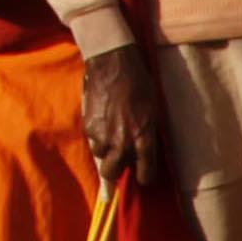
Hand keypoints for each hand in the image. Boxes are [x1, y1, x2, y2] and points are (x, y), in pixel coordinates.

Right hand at [79, 44, 164, 184]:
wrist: (113, 64)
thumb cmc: (139, 84)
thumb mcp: (153, 112)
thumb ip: (148, 136)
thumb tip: (144, 154)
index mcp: (143, 140)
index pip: (146, 175)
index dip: (145, 176)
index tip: (143, 175)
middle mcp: (122, 143)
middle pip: (113, 173)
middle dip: (116, 170)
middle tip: (120, 161)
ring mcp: (103, 136)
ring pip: (101, 156)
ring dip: (106, 149)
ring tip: (112, 131)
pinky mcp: (88, 127)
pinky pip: (93, 140)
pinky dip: (98, 135)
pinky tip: (104, 120)